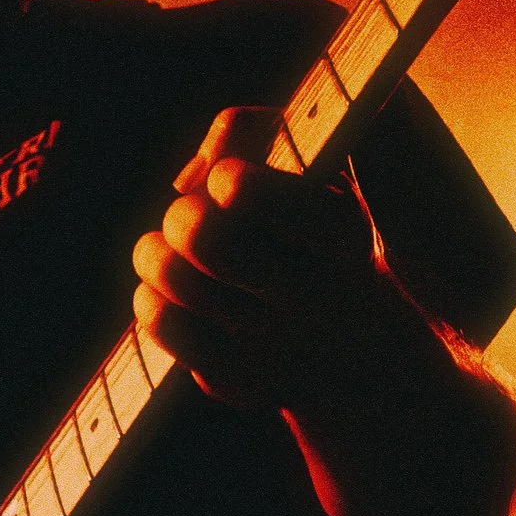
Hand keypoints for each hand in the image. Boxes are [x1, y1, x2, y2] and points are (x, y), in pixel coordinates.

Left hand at [130, 105, 382, 409]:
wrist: (363, 347)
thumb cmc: (321, 236)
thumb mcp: (320, 171)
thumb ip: (256, 133)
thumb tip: (190, 180)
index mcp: (341, 229)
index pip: (242, 191)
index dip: (223, 179)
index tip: (230, 185)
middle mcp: (315, 295)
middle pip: (201, 234)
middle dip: (181, 218)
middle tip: (189, 221)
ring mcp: (275, 346)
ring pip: (174, 279)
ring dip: (156, 255)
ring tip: (169, 253)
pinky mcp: (239, 382)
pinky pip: (164, 326)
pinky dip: (152, 302)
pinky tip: (168, 297)